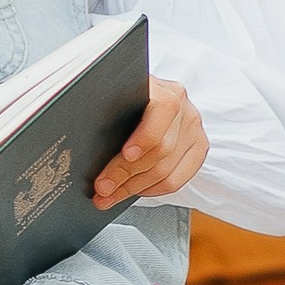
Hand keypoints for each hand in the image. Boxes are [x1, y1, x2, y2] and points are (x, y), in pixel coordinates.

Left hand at [93, 77, 207, 207]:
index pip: (163, 110)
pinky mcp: (198, 147)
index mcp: (164, 88)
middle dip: (126, 173)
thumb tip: (86, 142)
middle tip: (103, 188)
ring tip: (110, 196)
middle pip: (161, 149)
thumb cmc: (126, 98)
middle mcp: (183, 107)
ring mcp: (192, 128)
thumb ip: (109, 111)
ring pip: (167, 170)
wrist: (146, 99)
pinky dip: (152, 190)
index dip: (145, 136)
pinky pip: (178, 180)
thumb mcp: (115, 97)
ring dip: (134, 188)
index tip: (126, 155)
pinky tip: (134, 191)